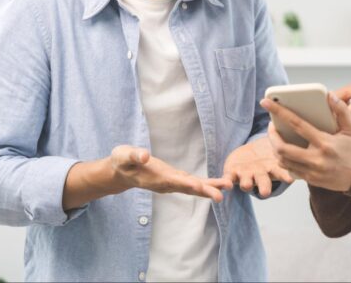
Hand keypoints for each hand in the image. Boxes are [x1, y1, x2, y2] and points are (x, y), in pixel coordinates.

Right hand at [110, 145, 232, 201]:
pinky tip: (220, 184)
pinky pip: (194, 183)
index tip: (198, 186)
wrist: (122, 172)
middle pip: (187, 188)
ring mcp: (172, 183)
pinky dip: (207, 184)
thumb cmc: (122, 161)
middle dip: (204, 191)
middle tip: (221, 196)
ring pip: (194, 187)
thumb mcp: (123, 155)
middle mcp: (166, 183)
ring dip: (210, 188)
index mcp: (155, 178)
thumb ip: (133, 155)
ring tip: (228, 186)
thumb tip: (144, 156)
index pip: (172, 181)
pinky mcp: (175, 179)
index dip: (185, 183)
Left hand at [222, 137, 293, 196]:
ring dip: (246, 184)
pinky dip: (225, 183)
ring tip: (247, 185)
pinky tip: (226, 185)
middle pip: (263, 182)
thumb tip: (303, 131)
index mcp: (272, 169)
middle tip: (265, 192)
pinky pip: (228, 179)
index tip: (291, 178)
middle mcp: (260, 175)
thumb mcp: (277, 148)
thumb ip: (286, 145)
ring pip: (246, 182)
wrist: (248, 156)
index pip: (281, 173)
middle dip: (264, 187)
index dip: (285, 176)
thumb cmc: (267, 153)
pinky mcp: (231, 173)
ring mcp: (246, 175)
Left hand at [261, 92, 350, 191]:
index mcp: (325, 143)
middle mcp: (316, 159)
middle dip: (272, 136)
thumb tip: (329, 95)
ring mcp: (313, 172)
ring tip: (278, 138)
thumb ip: (342, 111)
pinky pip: (291, 171)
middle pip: (282, 148)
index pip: (297, 124)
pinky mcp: (311, 180)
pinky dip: (285, 160)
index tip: (266, 102)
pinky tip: (287, 152)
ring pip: (283, 161)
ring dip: (276, 149)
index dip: (279, 111)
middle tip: (272, 126)